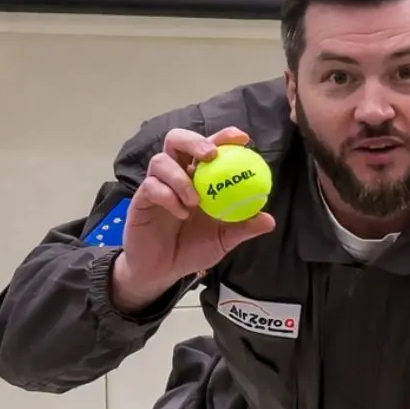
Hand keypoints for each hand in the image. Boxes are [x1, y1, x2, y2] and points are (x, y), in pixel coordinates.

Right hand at [110, 126, 276, 313]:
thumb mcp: (224, 239)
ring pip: (161, 161)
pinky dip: (169, 197)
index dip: (223, 137)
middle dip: (195, 141)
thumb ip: (244, 228)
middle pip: (177, 140)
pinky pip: (151, 187)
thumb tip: (269, 219)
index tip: (242, 139)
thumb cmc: (192, 249)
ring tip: (196, 200)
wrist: (162, 271)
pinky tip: (181, 213)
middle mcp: (176, 175)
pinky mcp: (141, 200)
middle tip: (211, 155)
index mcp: (199, 178)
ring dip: (180, 176)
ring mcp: (156, 186)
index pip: (209, 147)